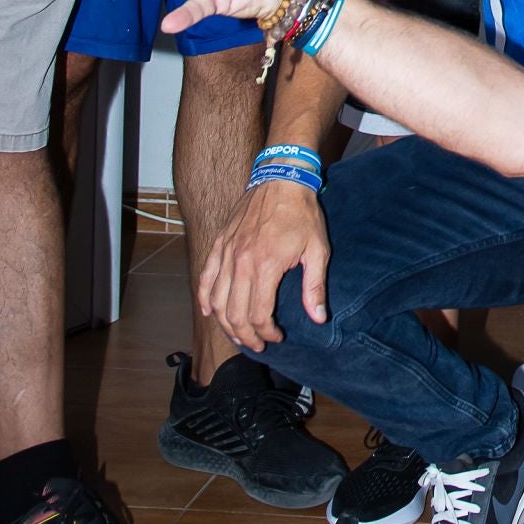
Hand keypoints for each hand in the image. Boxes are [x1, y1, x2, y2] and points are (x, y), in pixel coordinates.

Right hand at [199, 180, 330, 348]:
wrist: (283, 179)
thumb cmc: (303, 214)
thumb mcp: (318, 249)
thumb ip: (315, 286)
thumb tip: (318, 318)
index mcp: (265, 266)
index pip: (258, 315)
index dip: (266, 333)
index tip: (277, 337)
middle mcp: (240, 263)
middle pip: (233, 314)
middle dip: (246, 336)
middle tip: (258, 344)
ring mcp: (226, 253)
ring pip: (216, 301)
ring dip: (226, 324)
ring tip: (239, 333)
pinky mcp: (219, 244)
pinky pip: (206, 278)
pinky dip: (205, 299)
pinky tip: (210, 312)